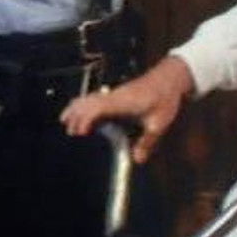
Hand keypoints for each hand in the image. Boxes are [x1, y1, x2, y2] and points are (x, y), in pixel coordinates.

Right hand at [60, 56, 194, 162]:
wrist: (171, 77)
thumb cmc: (165, 97)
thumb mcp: (159, 122)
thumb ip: (148, 142)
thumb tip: (137, 160)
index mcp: (122, 102)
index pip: (96, 108)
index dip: (85, 119)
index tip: (80, 133)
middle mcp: (114, 96)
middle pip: (87, 101)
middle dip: (75, 115)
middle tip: (68, 133)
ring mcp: (114, 93)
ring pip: (88, 97)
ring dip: (76, 108)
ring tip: (65, 121)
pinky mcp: (117, 93)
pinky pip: (94, 97)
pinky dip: (84, 104)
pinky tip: (82, 112)